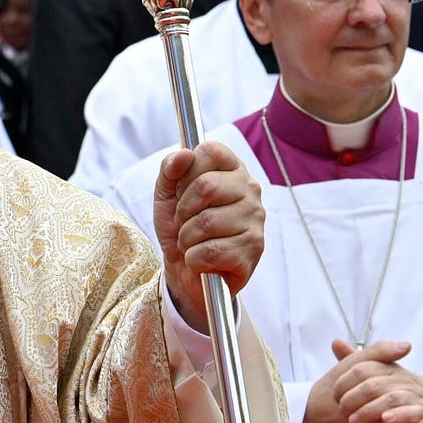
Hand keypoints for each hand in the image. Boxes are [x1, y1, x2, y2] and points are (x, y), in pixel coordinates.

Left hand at [152, 140, 263, 331]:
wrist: (186, 271)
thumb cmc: (180, 227)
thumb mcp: (166, 195)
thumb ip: (169, 169)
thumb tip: (183, 153)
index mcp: (232, 169)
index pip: (211, 151)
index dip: (187, 171)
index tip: (182, 190)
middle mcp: (250, 190)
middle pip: (206, 186)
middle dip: (183, 210)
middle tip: (185, 222)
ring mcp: (256, 220)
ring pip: (206, 222)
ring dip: (186, 238)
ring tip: (193, 242)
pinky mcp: (253, 249)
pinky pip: (210, 251)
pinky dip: (194, 259)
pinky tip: (202, 260)